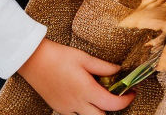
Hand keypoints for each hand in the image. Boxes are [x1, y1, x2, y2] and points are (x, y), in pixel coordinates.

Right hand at [17, 38, 135, 114]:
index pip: (112, 104)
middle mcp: (77, 104)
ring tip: (99, 94)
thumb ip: (103, 67)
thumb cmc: (59, 56)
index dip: (125, 101)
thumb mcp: (84, 58)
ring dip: (97, 110)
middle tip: (116, 95)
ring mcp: (67, 108)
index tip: (131, 92)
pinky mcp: (58, 108)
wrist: (33, 60)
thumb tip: (118, 71)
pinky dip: (84, 109)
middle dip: (111, 109)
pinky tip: (83, 95)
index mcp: (86, 90)